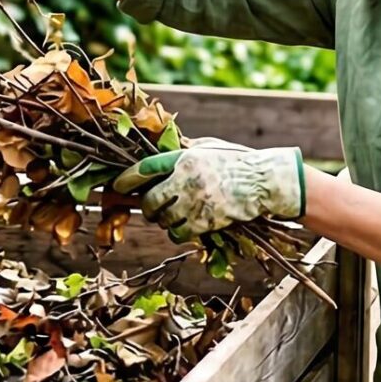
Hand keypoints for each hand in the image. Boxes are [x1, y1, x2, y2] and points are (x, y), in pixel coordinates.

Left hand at [114, 145, 302, 237]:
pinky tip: (187, 224)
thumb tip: (157, 153)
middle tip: (153, 207)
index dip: (127, 179)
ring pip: (164, 219)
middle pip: (150, 200)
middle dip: (148, 207)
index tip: (116, 185)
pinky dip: (178, 232)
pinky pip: (179, 233)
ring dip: (165, 220)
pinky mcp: (206, 222)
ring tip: (176, 213)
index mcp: (185, 157)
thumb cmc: (236, 162)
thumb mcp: (208, 149)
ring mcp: (196, 202)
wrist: (264, 182)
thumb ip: (183, 152)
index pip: (145, 169)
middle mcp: (187, 179)